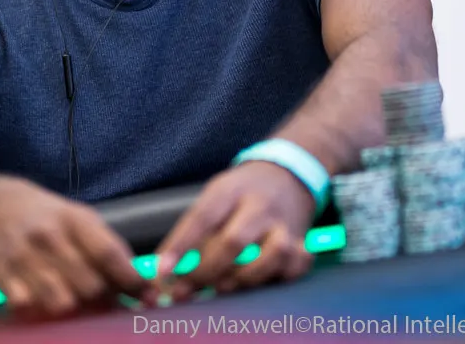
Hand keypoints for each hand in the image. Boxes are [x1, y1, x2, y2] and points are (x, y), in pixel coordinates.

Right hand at [0, 176, 148, 318]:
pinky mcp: (0, 276)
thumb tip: (142, 286)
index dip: (131, 280)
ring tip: (76, 300)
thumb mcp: (81, 219)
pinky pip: (29, 308)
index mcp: (73, 220)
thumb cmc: (48, 217)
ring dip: (75, 309)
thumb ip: (109, 249)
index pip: (108, 254)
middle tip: (106, 300)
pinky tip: (44, 299)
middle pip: (89, 286)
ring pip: (62, 303)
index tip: (146, 296)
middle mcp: (47, 237)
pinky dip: (40, 310)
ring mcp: (21, 257)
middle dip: (104, 299)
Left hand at [153, 161, 314, 302]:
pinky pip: (294, 267)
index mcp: (230, 190)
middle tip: (186, 290)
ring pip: (271, 255)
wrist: (285, 176)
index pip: (202, 219)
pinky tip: (259, 279)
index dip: (180, 248)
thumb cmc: (240, 193)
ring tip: (222, 286)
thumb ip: (192, 232)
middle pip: (234, 241)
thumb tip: (166, 272)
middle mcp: (259, 206)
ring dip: (243, 278)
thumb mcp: (214, 198)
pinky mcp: (302, 243)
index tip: (162, 272)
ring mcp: (284, 225)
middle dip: (206, 272)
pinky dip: (277, 278)